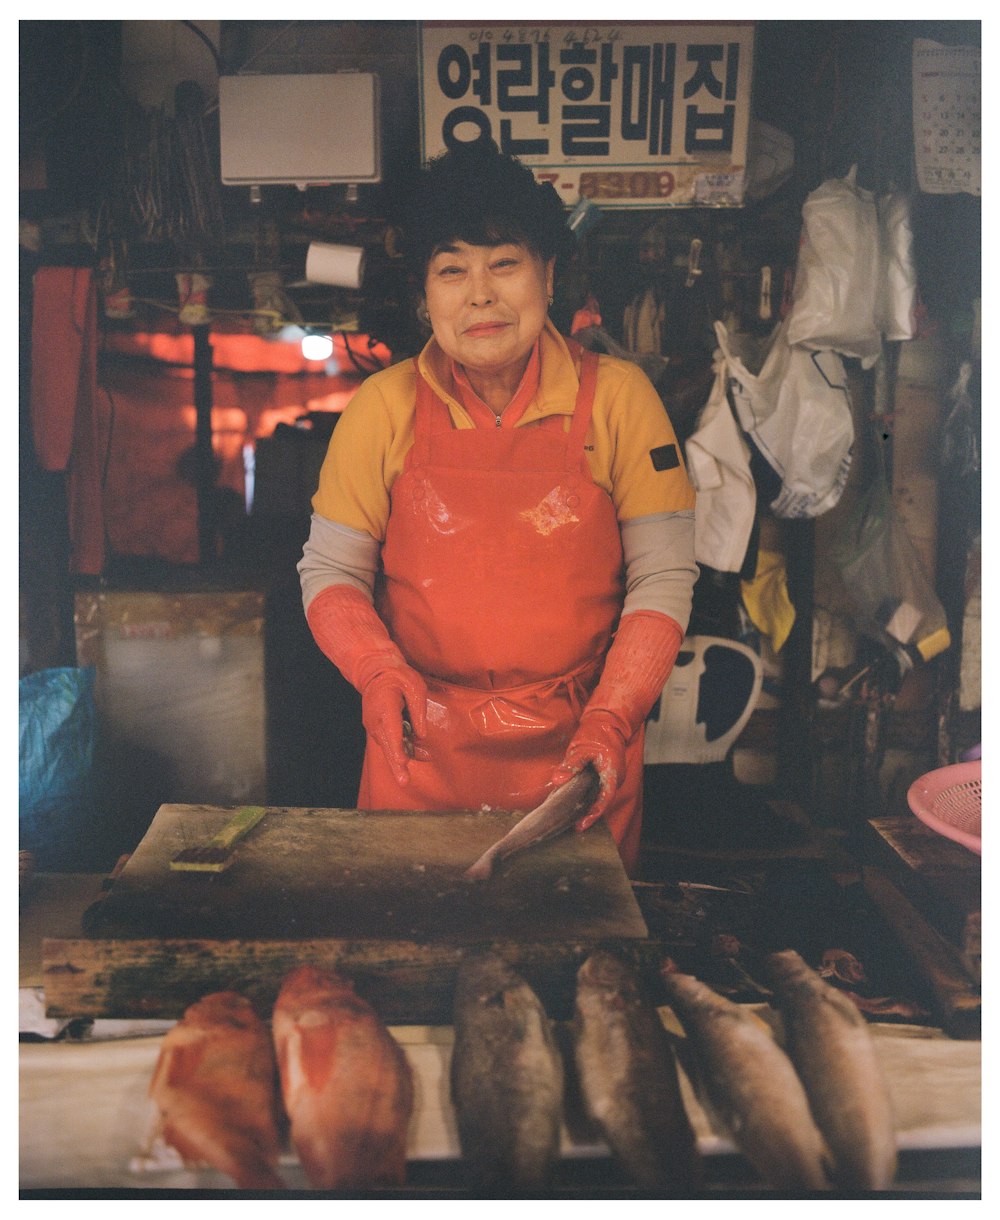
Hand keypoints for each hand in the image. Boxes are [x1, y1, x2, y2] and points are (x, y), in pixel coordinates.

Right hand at [360, 666, 427, 785]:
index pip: (392, 730)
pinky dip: (403, 747)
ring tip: (427, 756)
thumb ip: (418, 710)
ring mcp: (374, 726)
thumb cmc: (398, 677)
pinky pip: (390, 742)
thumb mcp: (415, 686)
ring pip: (391, 746)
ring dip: (406, 754)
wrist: (374, 672)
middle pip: (387, 746)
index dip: (397, 748)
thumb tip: (421, 735)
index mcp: (385, 707)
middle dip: (396, 765)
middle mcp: (376, 720)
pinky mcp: (377, 729)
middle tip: (404, 782)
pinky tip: (419, 749)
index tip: (402, 762)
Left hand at [551, 710, 626, 829]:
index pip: (604, 800)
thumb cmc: (597, 733)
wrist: (608, 721)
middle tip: (572, 824)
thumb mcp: (580, 748)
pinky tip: (575, 800)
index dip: (592, 815)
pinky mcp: (607, 775)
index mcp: (611, 774)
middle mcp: (614, 779)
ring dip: (587, 805)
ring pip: (599, 796)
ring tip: (572, 816)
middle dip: (587, 813)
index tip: (581, 824)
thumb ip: (570, 765)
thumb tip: (557, 781)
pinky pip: (598, 789)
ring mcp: (612, 777)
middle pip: (602, 801)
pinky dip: (588, 796)